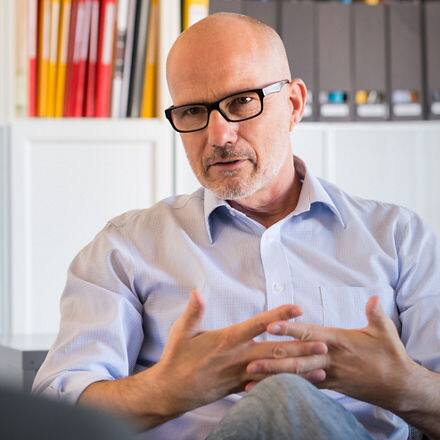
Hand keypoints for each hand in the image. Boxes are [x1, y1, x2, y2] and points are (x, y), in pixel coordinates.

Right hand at [149, 290, 327, 417]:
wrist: (171, 391)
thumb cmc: (177, 358)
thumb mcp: (181, 331)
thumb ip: (193, 311)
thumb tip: (197, 291)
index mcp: (227, 340)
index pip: (257, 324)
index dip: (278, 316)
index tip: (297, 308)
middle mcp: (238, 357)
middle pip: (274, 350)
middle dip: (300, 347)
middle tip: (323, 344)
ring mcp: (241, 375)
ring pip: (275, 371)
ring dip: (299, 368)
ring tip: (322, 367)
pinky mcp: (240, 387)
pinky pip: (266, 385)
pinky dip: (285, 384)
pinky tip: (301, 385)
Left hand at [246, 296, 418, 410]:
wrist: (399, 386)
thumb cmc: (390, 355)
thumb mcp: (385, 332)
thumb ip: (375, 314)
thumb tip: (374, 298)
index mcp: (338, 341)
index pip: (309, 333)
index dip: (289, 329)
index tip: (271, 326)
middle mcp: (329, 359)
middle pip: (297, 358)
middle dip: (273, 360)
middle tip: (250, 361)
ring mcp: (328, 374)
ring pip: (297, 376)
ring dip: (274, 377)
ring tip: (252, 379)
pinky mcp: (330, 386)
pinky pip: (305, 387)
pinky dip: (287, 388)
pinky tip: (270, 391)